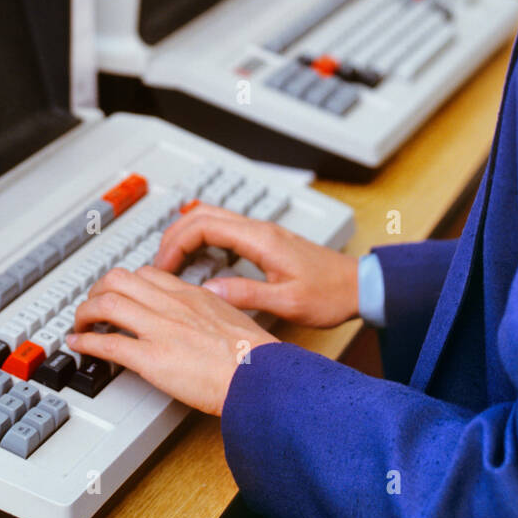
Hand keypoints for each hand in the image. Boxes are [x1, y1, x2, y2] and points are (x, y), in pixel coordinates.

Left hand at [66, 265, 278, 414]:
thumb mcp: (231, 317)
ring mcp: (160, 330)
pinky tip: (78, 345)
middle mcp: (172, 305)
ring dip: (85, 313)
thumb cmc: (252, 355)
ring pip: (107, 303)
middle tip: (91, 306)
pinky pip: (108, 343)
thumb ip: (208, 310)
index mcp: (191, 295)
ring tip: (80, 324)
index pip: (147, 274)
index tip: (117, 293)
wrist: (259, 375)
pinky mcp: (152, 359)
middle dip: (97, 290)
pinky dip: (86, 343)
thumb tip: (199, 317)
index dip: (125, 282)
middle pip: (119, 279)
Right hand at [153, 204, 360, 328]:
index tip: (162, 267)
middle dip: (174, 234)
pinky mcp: (267, 242)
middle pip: (203, 214)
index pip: (205, 225)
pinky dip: (204, 240)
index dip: (176, 243)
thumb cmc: (331, 294)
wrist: (359, 286)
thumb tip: (207, 293)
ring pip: (214, 219)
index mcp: (261, 240)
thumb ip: (246, 295)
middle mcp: (260, 230)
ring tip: (170, 262)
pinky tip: (198, 260)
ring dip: (187, 235)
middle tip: (157, 264)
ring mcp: (263, 234)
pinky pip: (226, 230)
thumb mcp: (287, 303)